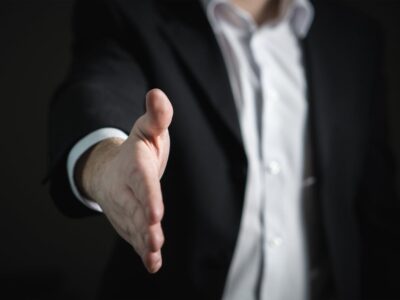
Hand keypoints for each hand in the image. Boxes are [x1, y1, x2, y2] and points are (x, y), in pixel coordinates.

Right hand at [77, 88, 172, 272]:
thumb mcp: (148, 129)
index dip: (149, 197)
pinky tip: (153, 264)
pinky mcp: (128, 220)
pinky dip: (142, 251)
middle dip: (144, 225)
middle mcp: (127, 189)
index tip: (155, 213)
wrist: (111, 168)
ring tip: (152, 255)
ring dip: (143, 242)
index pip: (143, 182)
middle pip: (136, 208)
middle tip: (154, 239)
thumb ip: (157, 116)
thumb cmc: (136, 149)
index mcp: (135, 166)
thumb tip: (157, 93)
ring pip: (134, 226)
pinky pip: (134, 236)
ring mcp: (126, 207)